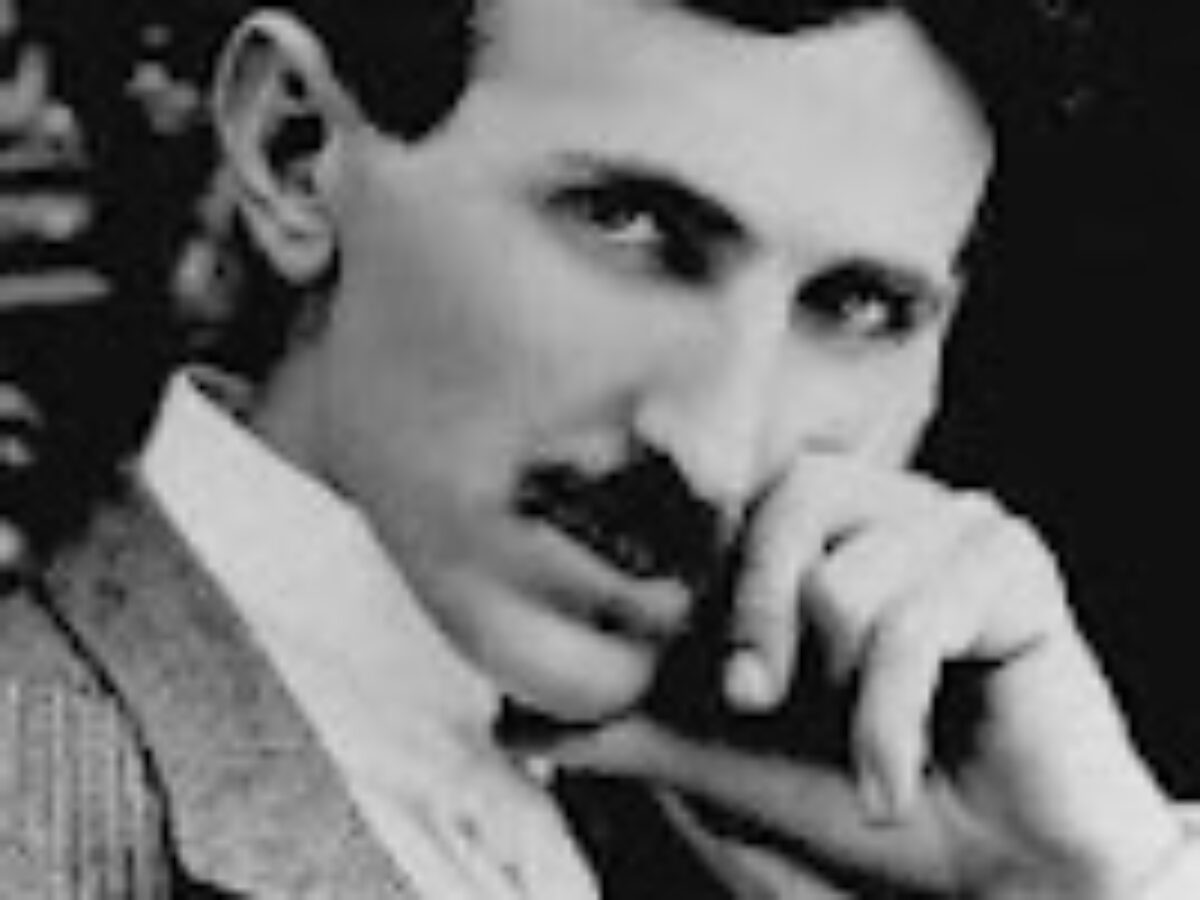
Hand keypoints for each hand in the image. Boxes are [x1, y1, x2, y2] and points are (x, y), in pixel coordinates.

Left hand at [552, 456, 1181, 897]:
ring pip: (849, 580)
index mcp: (823, 523)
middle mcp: (890, 503)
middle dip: (764, 622)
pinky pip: (915, 623)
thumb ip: (626, 721)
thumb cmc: (857, 792)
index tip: (712, 678)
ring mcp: (958, 526)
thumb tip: (509, 719)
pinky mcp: (1016, 568)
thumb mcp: (724, 753)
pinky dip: (885, 726)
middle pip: (794, 501)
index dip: (712, 582)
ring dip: (840, 702)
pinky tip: (894, 784)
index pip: (741, 493)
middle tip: (759, 706)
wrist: (990, 871)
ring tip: (865, 756)